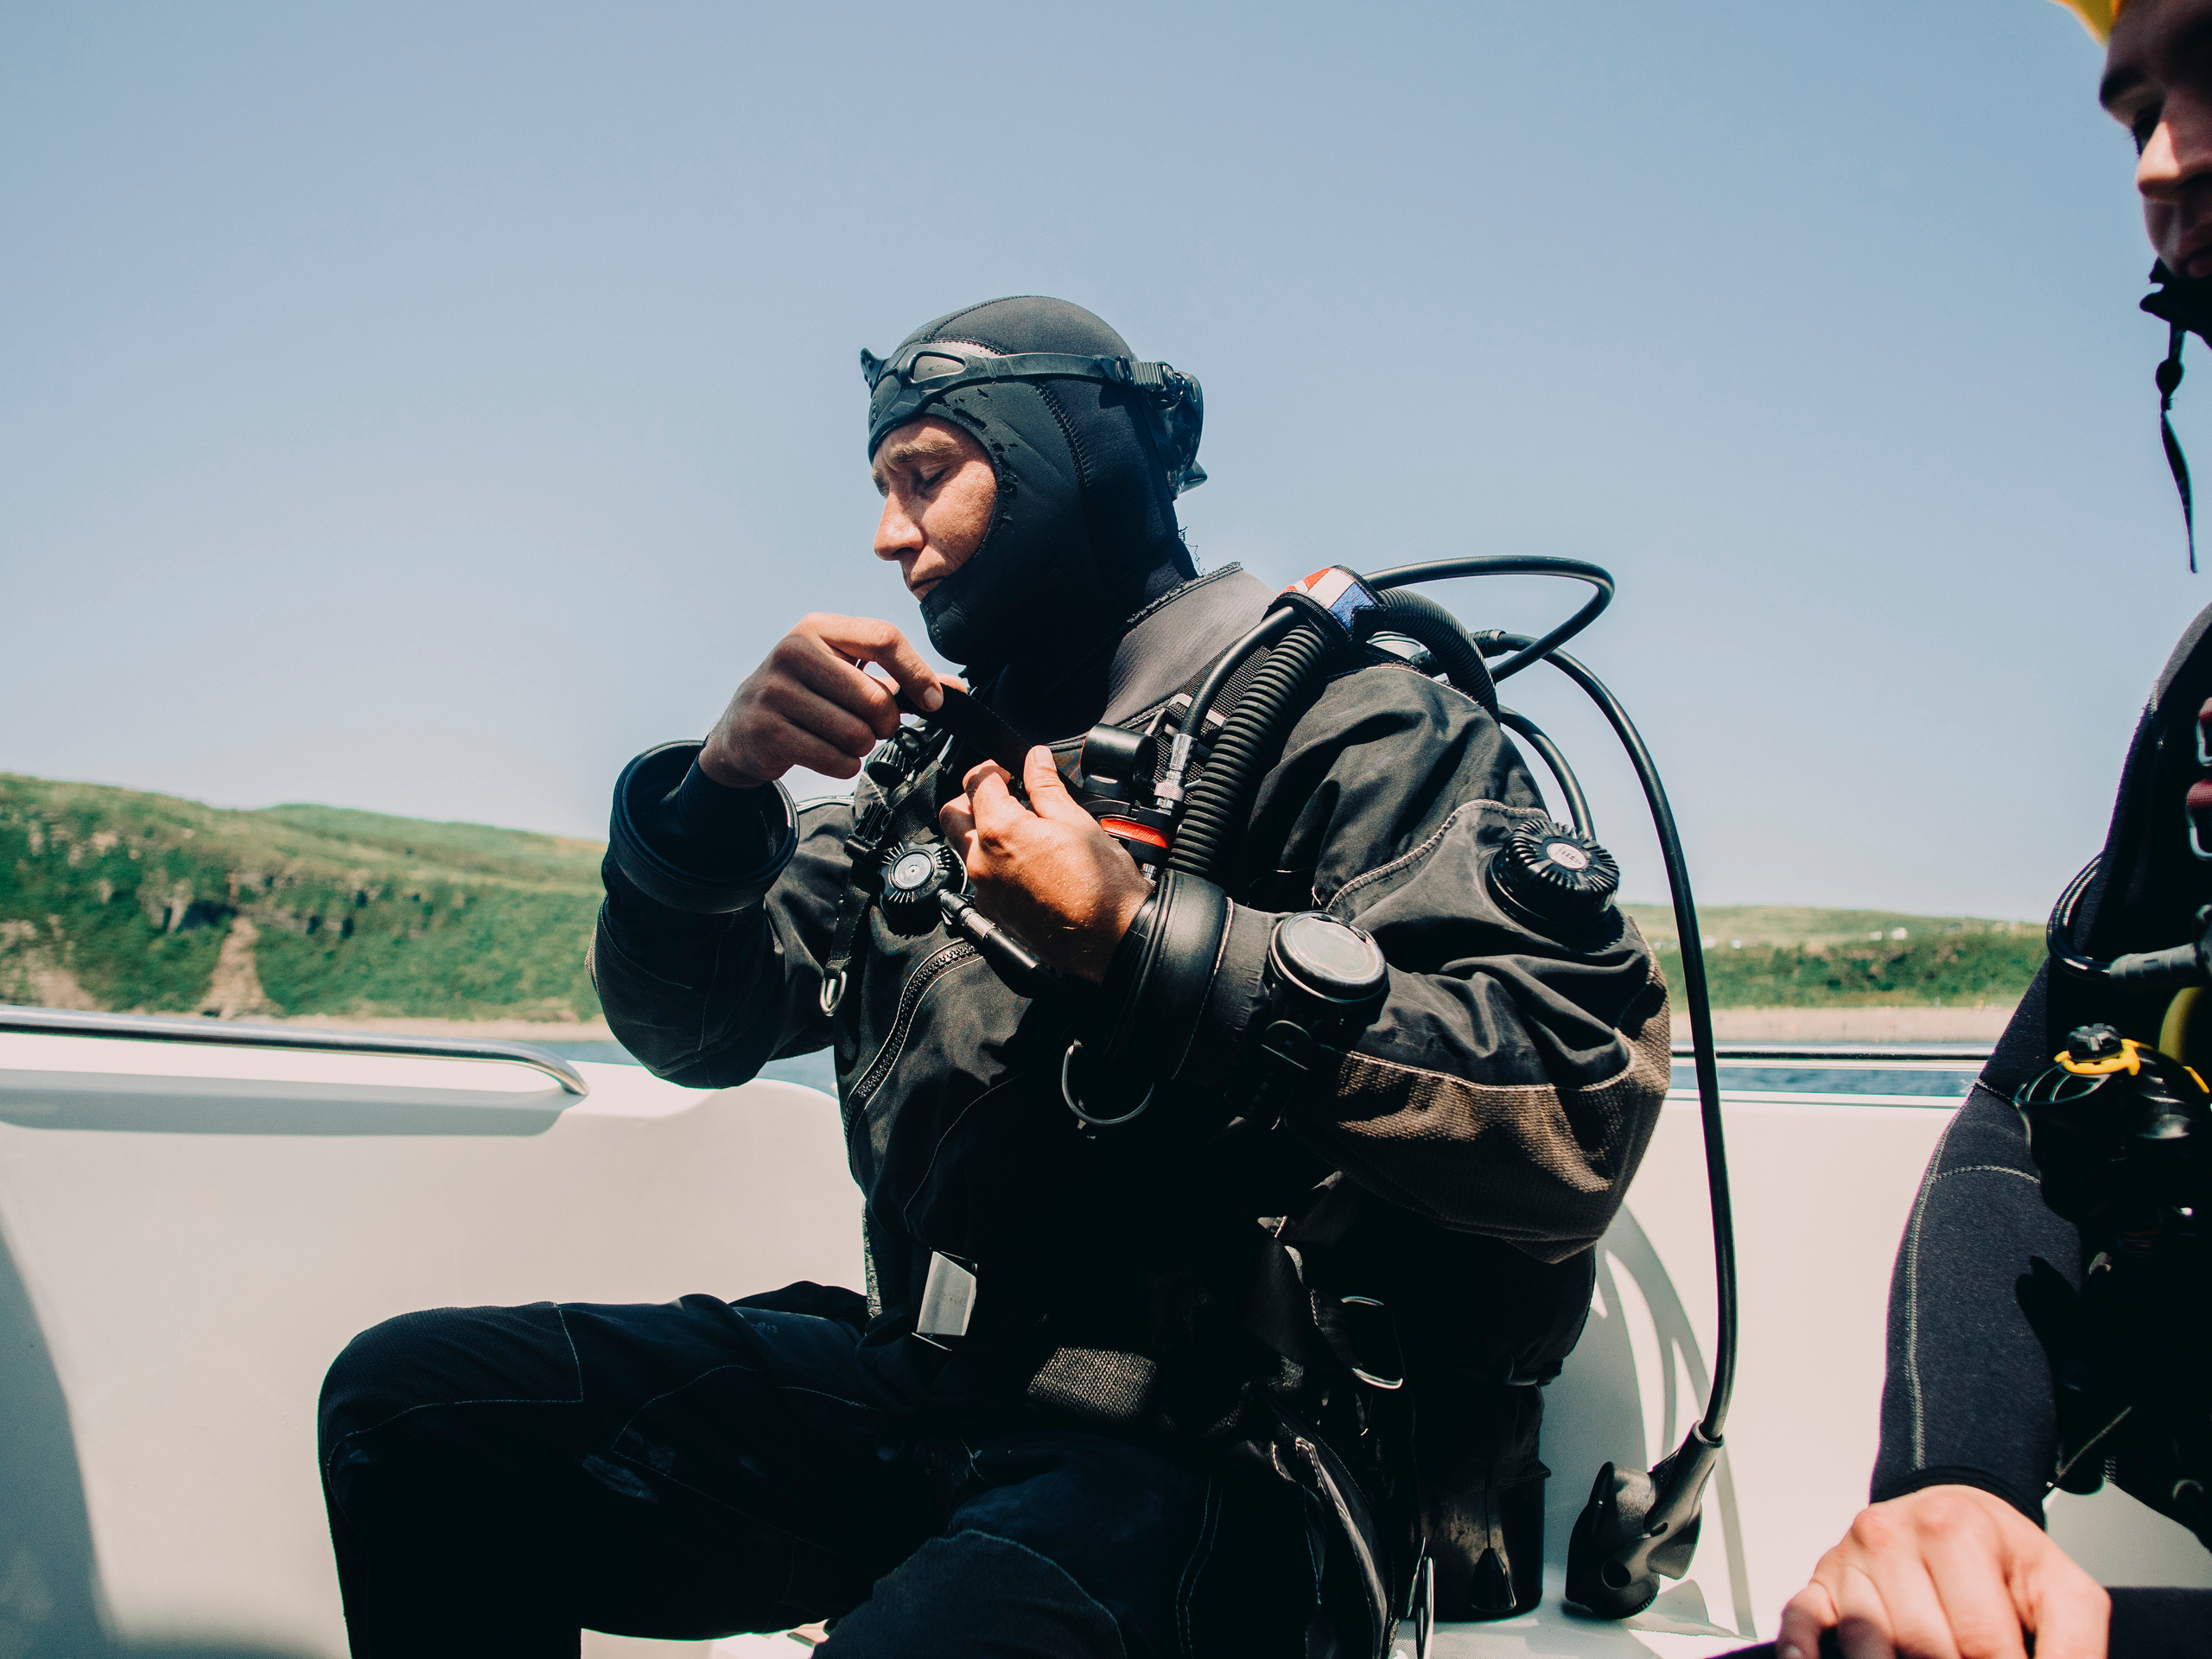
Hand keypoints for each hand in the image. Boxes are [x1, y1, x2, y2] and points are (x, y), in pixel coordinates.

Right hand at [698, 614, 942, 787]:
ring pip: (856, 734)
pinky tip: (827, 753)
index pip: (883, 638)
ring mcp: (775, 691)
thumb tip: (954, 691)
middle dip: (885, 724)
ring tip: (842, 738)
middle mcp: (793, 651)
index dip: (916, 673)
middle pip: (875, 697)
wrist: (742, 727)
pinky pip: (834, 759)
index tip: (933, 702)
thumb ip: (899, 679)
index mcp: (818, 628)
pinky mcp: (766, 730)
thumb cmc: (808, 697)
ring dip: (862, 747)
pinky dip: (844, 765)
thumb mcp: (846, 673)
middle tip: (871, 727)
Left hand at [939, 747, 1150, 983]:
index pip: (977, 782)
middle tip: (1004, 793)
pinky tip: (1024, 860)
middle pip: (953, 815)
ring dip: (979, 829)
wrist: (1111, 939)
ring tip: (1018, 826)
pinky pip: (979, 877)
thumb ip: (1047, 787)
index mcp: (1000, 832)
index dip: (994, 766)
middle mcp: (981, 862)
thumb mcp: (1077, 821)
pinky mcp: (993, 911)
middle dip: (973, 797)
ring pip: (962, 848)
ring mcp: (985, 890)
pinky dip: (991, 860)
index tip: (1011, 767)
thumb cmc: (1102, 886)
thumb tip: (1035, 759)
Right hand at [1776, 1486, 2107, 1658]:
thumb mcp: (2063, 1592)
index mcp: (1954, 1528)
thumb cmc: (2003, 1558)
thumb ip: (2075, 1649)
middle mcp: (1889, 1534)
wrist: (1951, 1510)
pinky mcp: (1819, 1581)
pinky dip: (1803, 1652)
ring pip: (1866, 1647)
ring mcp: (1849, 1560)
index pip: (1982, 1643)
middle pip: (1924, 1650)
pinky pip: (1799, 1621)